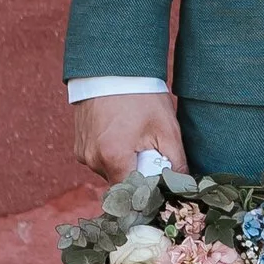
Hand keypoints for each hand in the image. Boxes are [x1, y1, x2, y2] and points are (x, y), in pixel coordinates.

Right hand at [72, 89, 188, 184]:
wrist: (112, 67)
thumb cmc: (141, 95)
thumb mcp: (166, 129)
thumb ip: (176, 163)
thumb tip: (183, 187)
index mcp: (114, 157)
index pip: (133, 195)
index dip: (149, 192)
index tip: (160, 182)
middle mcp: (93, 159)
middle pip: (122, 184)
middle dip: (139, 174)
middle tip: (151, 151)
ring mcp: (83, 153)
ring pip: (110, 172)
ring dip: (125, 164)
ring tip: (135, 137)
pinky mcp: (79, 146)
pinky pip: (100, 160)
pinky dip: (113, 154)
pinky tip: (122, 133)